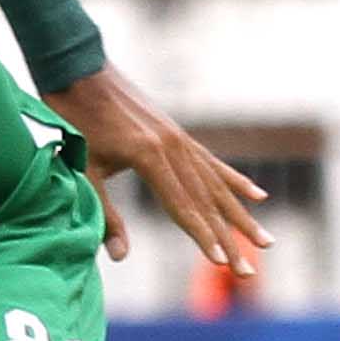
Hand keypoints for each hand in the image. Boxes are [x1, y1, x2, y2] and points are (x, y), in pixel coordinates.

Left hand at [48, 67, 268, 272]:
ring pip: (216, 184)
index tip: (223, 263)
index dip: (204, 238)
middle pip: (207, 201)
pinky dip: (234, 181)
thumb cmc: (73, 121)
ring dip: (241, 216)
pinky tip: (258, 196)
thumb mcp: (84, 171)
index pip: (183, 207)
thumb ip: (105, 214)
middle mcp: (173, 147)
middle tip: (248, 271)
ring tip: (266, 241)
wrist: (78, 69)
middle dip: (229, 239)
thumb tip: (120, 257)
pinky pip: (212, 162)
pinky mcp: (177, 134)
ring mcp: (179, 138)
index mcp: (149, 156)